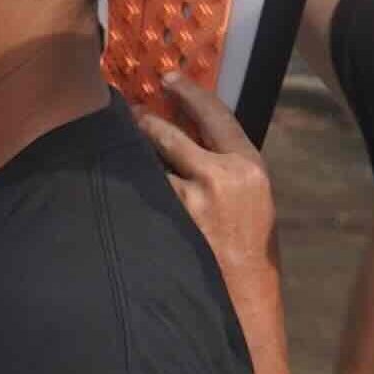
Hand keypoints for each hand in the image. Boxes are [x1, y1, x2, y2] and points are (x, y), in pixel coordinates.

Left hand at [133, 73, 282, 315]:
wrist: (246, 294)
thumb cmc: (254, 247)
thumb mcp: (254, 197)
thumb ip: (228, 167)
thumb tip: (197, 141)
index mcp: (248, 165)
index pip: (215, 115)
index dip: (189, 93)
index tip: (169, 78)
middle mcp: (218, 176)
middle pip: (170, 135)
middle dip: (146, 121)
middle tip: (130, 111)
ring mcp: (189, 201)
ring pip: (150, 164)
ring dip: (136, 157)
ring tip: (119, 149)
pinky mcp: (168, 223)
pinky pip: (144, 194)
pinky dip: (136, 187)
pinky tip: (124, 187)